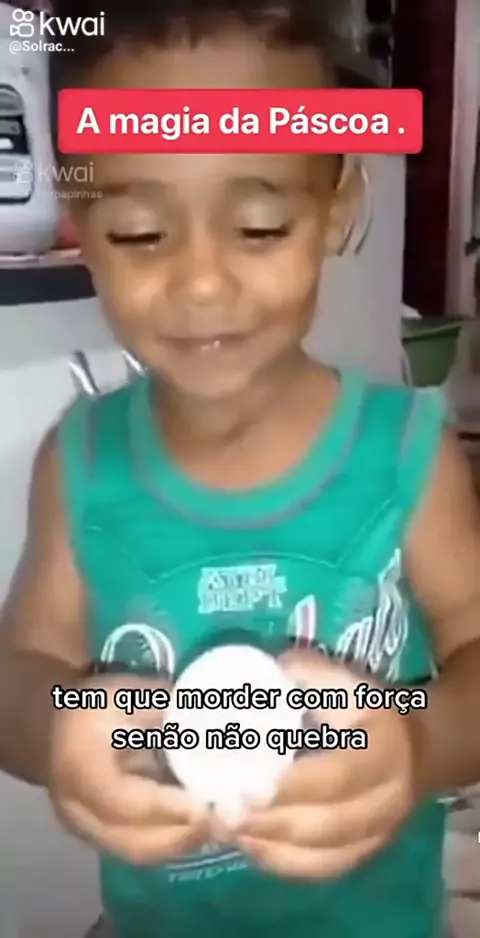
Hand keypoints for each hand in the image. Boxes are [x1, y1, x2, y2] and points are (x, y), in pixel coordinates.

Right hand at [47, 673, 207, 863]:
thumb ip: (160, 704)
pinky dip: (170, 841)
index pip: (123, 801)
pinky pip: (137, 848)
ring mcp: (86, 830)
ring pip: (138, 851)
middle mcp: (78, 810)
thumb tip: (207, 708)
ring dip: (181, 844)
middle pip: (134, 841)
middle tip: (223, 822)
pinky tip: (198, 827)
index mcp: (81, 770)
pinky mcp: (97, 837)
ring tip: (219, 828)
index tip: (206, 806)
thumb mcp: (121, 693)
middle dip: (182, 837)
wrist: (50, 730)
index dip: (166, 807)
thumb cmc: (89, 707)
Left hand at [233, 651, 416, 878]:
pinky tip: (249, 844)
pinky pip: (323, 868)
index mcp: (382, 751)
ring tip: (225, 827)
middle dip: (269, 822)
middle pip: (325, 824)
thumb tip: (267, 668)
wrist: (422, 749)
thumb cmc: (373, 710)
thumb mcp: (350, 682)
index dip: (290, 786)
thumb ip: (311, 673)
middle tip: (221, 811)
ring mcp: (379, 834)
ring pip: (322, 853)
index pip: (335, 777)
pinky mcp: (366, 853)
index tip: (243, 784)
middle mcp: (386, 800)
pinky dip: (283, 862)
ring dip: (269, 844)